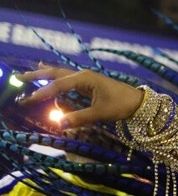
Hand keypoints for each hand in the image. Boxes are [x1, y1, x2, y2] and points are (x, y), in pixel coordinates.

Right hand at [16, 63, 143, 127]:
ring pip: (60, 74)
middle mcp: (82, 75)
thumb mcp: (100, 113)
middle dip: (37, 76)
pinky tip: (46, 71)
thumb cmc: (121, 105)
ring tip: (27, 75)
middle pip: (55, 74)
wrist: (138, 101)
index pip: (58, 85)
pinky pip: (66, 79)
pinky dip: (54, 77)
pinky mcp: (88, 83)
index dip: (43, 92)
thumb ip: (79, 118)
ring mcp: (85, 78)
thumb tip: (59, 124)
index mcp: (85, 79)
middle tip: (19, 78)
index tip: (29, 99)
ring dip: (44, 75)